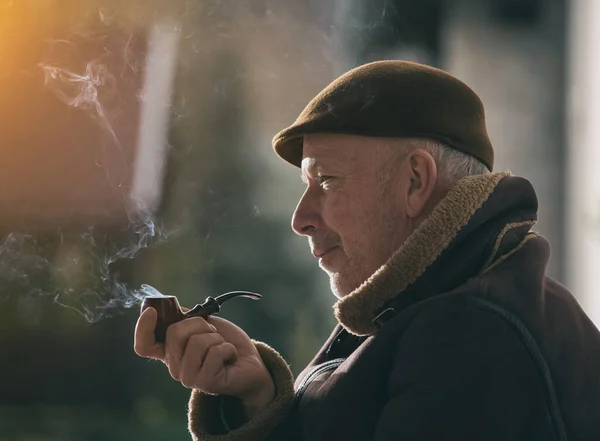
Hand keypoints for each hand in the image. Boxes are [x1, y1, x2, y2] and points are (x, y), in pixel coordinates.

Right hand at [134, 307, 274, 418]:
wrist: (250, 363)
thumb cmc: (226, 343)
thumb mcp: (204, 324)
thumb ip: (185, 318)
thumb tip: (169, 307)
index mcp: (171, 352)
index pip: (143, 345)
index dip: (142, 327)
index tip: (151, 311)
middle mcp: (175, 367)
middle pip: (174, 333)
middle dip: (199, 324)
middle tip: (213, 333)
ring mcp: (189, 378)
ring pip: (197, 342)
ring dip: (217, 338)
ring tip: (223, 348)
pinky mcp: (206, 383)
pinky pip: (215, 352)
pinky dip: (228, 348)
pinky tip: (231, 358)